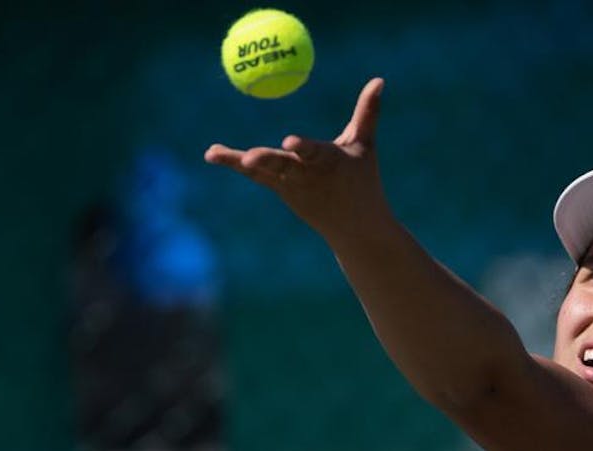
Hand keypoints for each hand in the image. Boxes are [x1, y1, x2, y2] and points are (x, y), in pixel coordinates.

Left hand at [204, 77, 392, 237]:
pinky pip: (256, 175)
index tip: (290, 141)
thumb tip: (379, 79)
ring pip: (262, 171)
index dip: (302, 147)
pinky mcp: (280, 190)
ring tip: (214, 153)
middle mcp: (307, 176)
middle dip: (265, 161)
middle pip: (282, 166)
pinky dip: (234, 163)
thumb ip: (368, 112)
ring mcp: (290, 186)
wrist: (355, 229)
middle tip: (248, 158)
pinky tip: (213, 154)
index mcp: (330, 163)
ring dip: (238, 162)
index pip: (314, 153)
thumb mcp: (365, 146)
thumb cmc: (363, 181)